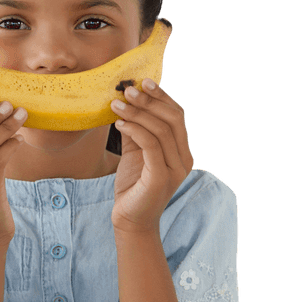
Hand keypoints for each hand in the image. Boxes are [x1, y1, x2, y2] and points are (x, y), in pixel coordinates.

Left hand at [109, 79, 193, 234]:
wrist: (130, 220)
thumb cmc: (133, 186)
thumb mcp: (135, 153)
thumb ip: (136, 130)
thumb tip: (126, 102)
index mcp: (182, 151)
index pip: (177, 115)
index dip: (162, 96)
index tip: (142, 81)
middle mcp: (184, 159)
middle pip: (173, 118)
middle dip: (150, 100)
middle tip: (127, 89)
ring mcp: (175, 169)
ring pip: (161, 130)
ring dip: (137, 113)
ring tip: (116, 103)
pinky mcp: (161, 178)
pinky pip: (150, 145)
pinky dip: (135, 130)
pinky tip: (119, 124)